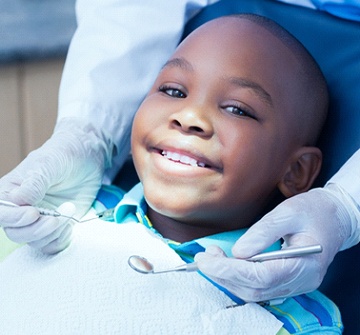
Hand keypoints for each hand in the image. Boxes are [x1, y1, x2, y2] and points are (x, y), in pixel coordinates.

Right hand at [0, 118, 112, 253]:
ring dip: (53, 232)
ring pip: (36, 241)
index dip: (14, 218)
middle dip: (37, 230)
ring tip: (68, 210)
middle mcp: (22, 209)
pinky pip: (53, 245)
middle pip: (17, 233)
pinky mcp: (57, 227)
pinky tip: (70, 224)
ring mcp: (40, 219)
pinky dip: (61, 239)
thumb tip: (18, 200)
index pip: (2, 213)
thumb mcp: (49, 164)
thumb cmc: (64, 155)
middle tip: (56, 218)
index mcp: (11, 191)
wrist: (87, 157)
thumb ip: (34, 183)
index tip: (33, 213)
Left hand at [195, 185, 354, 301]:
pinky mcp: (287, 282)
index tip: (206, 259)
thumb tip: (237, 252)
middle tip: (204, 257)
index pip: (261, 277)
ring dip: (228, 278)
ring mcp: (295, 285)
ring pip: (254, 293)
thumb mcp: (288, 213)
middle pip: (255, 290)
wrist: (334, 217)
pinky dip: (237, 279)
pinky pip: (259, 288)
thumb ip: (263, 233)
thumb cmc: (313, 211)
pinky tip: (225, 265)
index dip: (230, 270)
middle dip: (223, 275)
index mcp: (304, 264)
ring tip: (211, 258)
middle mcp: (300, 282)